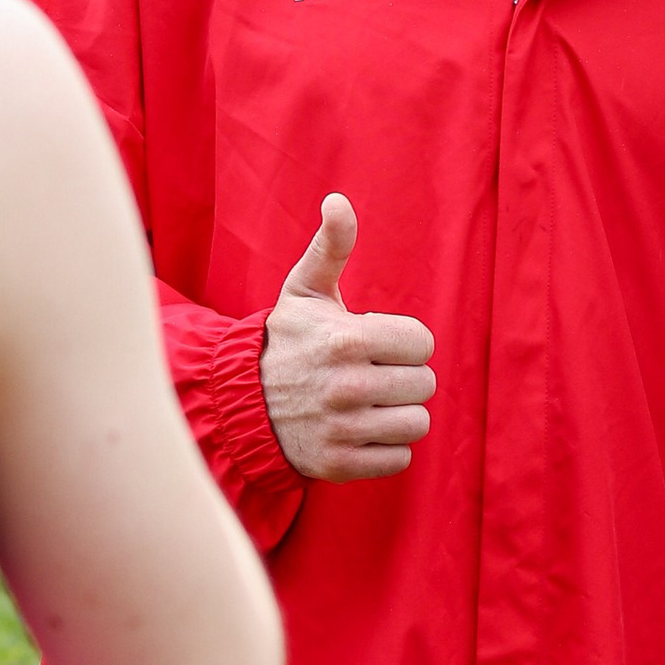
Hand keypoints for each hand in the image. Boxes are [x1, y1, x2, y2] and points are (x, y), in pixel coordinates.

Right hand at [259, 194, 435, 482]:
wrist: (240, 402)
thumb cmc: (286, 341)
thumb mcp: (304, 290)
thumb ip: (331, 246)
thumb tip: (338, 200)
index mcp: (347, 340)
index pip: (422, 344)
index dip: (402, 342)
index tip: (374, 344)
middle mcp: (347, 387)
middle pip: (424, 384)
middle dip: (401, 377)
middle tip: (369, 374)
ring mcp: (342, 429)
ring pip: (416, 423)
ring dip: (397, 414)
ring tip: (367, 403)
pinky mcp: (338, 464)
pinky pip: (399, 459)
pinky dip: (385, 448)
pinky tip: (359, 430)